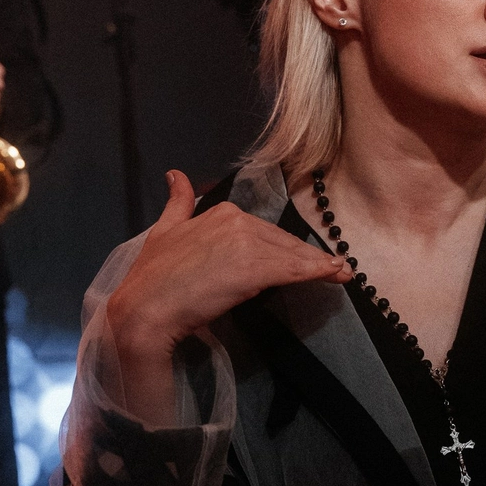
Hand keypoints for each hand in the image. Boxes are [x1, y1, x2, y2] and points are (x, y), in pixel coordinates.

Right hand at [107, 171, 351, 370]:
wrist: (143, 310)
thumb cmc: (153, 278)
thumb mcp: (164, 231)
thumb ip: (178, 203)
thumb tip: (176, 174)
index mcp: (221, 212)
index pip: (265, 232)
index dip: (285, 248)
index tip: (305, 259)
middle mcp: (236, 220)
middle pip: (282, 243)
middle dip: (306, 258)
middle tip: (334, 270)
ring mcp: (246, 243)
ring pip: (292, 257)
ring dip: (320, 266)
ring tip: (342, 274)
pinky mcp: (254, 269)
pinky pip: (295, 270)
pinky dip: (319, 272)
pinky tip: (336, 275)